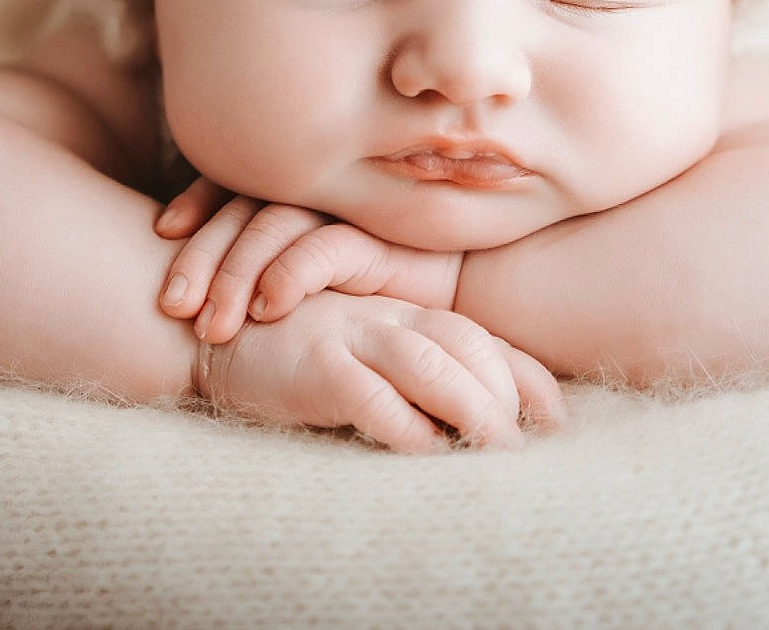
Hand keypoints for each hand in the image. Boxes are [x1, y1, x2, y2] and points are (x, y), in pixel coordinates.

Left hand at [155, 176, 462, 343]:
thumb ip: (278, 264)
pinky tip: (268, 309)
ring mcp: (350, 210)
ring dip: (236, 275)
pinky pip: (324, 248)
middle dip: (201, 255)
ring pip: (274, 226)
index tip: (162, 233)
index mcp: (301, 191)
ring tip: (212, 325)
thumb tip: (205, 291)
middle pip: (243, 207)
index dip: (197, 201)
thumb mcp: (324, 277)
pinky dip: (289, 275)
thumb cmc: (394, 284)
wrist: (481, 285)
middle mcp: (321, 192)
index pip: (237, 184)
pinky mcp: (381, 236)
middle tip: (172, 305)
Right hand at [196, 291, 565, 452]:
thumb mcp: (365, 357)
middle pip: (471, 348)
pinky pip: (374, 395)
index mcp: (406, 314)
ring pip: (435, 366)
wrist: (209, 331)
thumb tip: (478, 427)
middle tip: (527, 452)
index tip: (560, 425)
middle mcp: (389, 317)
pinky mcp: (318, 364)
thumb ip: (416, 380)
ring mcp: (354, 335)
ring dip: (475, 411)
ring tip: (498, 454)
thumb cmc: (295, 352)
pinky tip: (427, 453)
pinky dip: (406, 425)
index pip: (487, 342)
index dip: (529, 380)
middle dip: (509, 398)